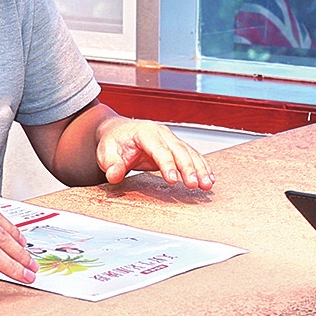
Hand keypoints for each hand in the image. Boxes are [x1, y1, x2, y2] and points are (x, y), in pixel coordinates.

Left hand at [96, 117, 213, 190]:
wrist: (118, 131)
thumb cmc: (114, 141)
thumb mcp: (105, 152)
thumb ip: (111, 164)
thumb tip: (115, 175)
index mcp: (145, 132)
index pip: (158, 148)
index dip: (167, 164)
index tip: (173, 179)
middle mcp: (161, 133)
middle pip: (179, 150)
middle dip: (189, 168)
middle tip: (195, 184)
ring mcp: (171, 139)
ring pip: (189, 153)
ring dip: (200, 168)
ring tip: (207, 184)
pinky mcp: (175, 147)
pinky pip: (192, 156)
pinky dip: (202, 166)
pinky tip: (209, 177)